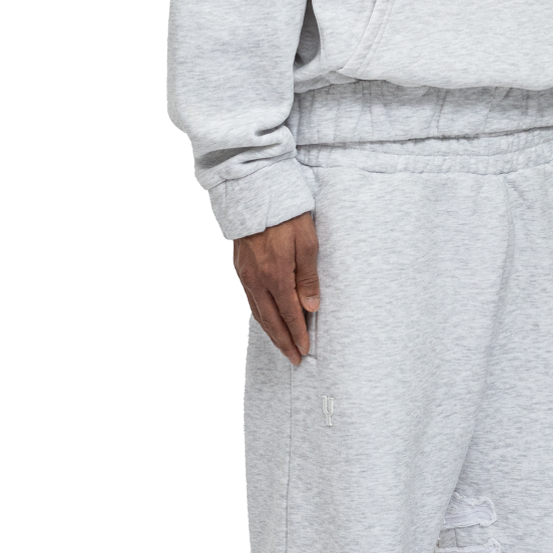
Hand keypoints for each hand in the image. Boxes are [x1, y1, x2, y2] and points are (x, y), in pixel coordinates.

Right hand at [233, 211, 320, 364]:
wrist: (256, 194)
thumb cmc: (287, 215)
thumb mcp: (308, 244)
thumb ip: (309, 278)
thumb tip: (311, 307)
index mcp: (277, 276)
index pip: (290, 315)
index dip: (298, 335)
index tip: (305, 351)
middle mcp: (258, 280)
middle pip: (272, 321)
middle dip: (284, 342)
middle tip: (294, 359)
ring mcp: (247, 275)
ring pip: (258, 312)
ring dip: (271, 332)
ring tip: (282, 345)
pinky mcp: (241, 268)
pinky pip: (251, 300)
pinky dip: (260, 315)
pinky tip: (267, 320)